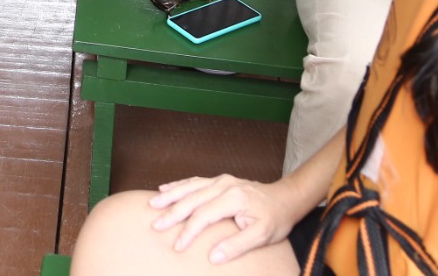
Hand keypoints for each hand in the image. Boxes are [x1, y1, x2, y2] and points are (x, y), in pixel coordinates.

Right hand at [149, 174, 299, 258]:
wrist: (285, 198)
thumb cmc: (275, 218)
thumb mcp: (262, 236)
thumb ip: (238, 245)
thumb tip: (213, 256)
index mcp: (233, 198)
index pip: (204, 215)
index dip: (189, 231)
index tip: (178, 246)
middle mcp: (224, 185)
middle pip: (192, 199)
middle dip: (172, 213)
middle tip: (156, 225)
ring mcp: (221, 180)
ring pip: (189, 187)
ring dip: (170, 195)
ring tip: (152, 204)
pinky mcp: (219, 180)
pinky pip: (194, 181)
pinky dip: (178, 185)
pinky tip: (165, 187)